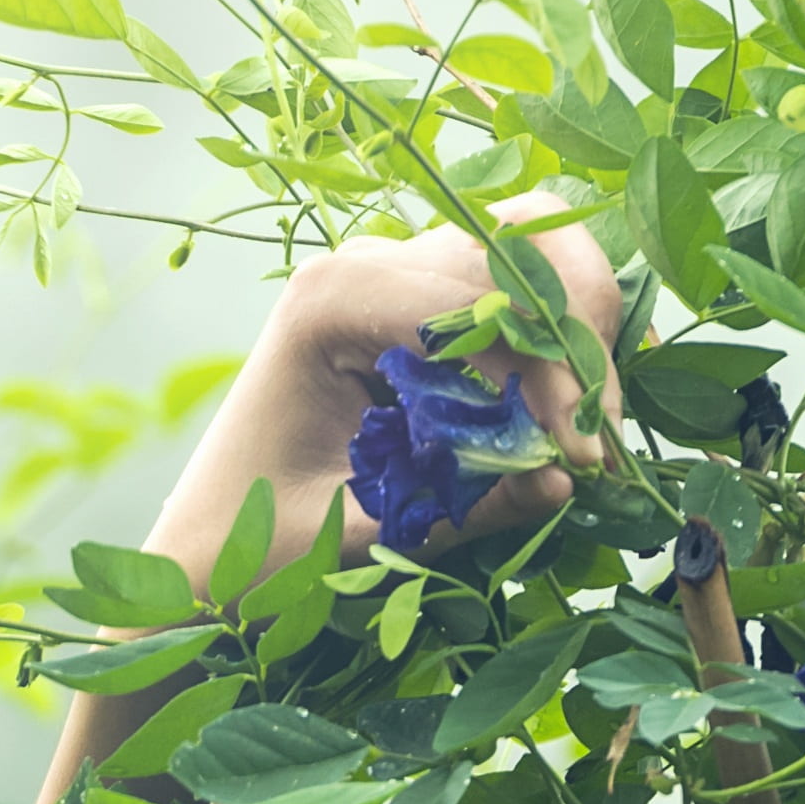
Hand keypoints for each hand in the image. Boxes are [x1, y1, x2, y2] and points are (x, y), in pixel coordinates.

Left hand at [215, 216, 632, 564]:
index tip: (582, 456)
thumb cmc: (254, 542)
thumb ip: (457, 507)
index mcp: (330, 300)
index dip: (544, 373)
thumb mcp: (356, 534)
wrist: (205, 550)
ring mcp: (397, 276)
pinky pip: (513, 296)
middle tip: (599, 442)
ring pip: (527, 257)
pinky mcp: (421, 307)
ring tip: (592, 428)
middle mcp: (365, 264)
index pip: (474, 303)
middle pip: (514, 253)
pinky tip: (571, 414)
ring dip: (575, 332)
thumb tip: (566, 480)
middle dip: (573, 342)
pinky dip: (556, 342)